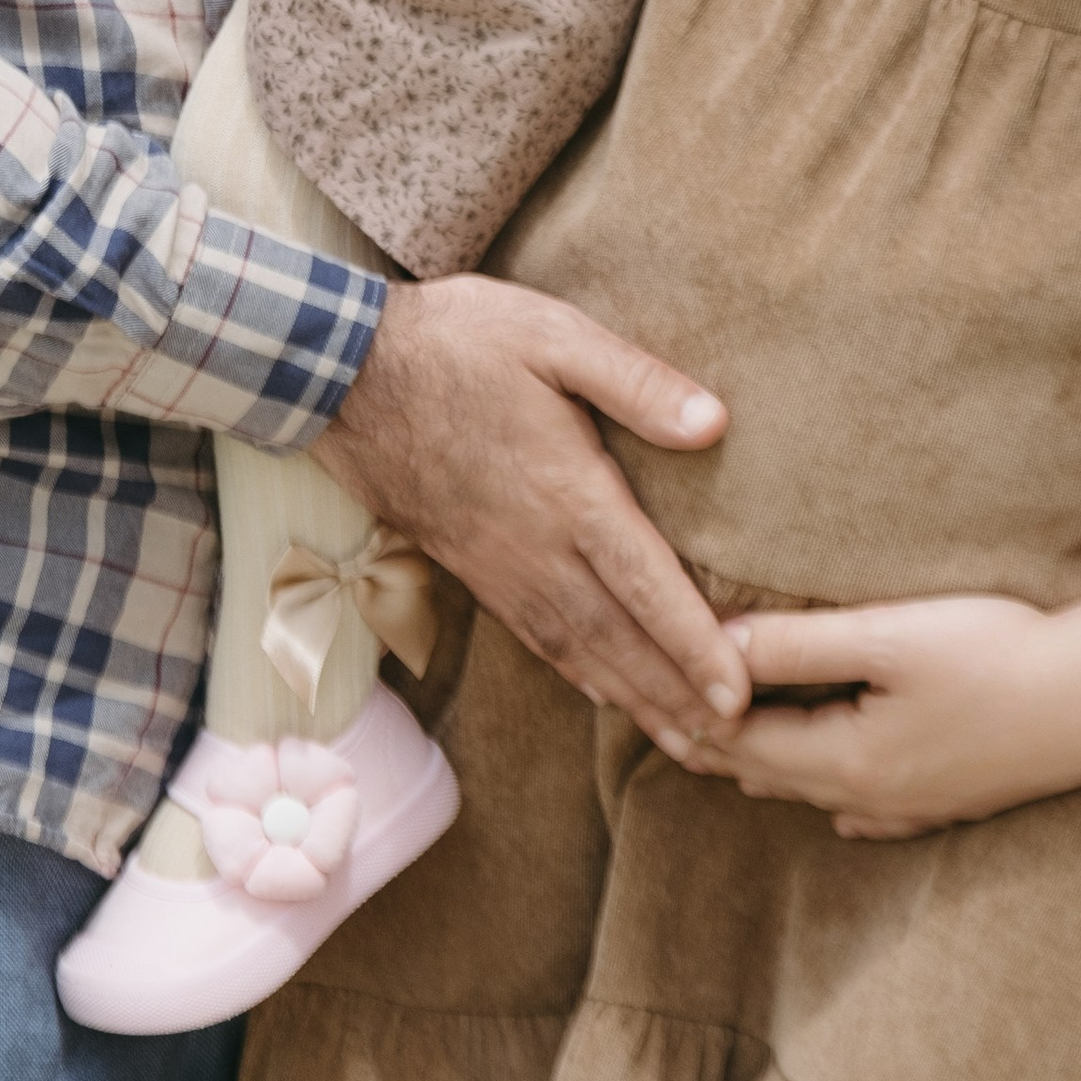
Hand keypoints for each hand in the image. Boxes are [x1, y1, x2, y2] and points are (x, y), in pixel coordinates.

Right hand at [317, 278, 749, 757]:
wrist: (342, 372)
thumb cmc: (454, 343)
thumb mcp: (551, 335)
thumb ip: (634, 381)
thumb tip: (714, 423)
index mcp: (567, 491)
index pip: (644, 584)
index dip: (694, 644)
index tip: (738, 694)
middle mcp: (535, 545)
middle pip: (617, 638)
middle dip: (676, 695)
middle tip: (733, 744)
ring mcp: (498, 563)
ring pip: (577, 650)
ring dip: (635, 698)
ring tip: (683, 740)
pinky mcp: (468, 565)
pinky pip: (534, 636)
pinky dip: (578, 674)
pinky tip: (603, 691)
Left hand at [689, 538, 1080, 838]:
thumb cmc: (1003, 654)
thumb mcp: (889, 637)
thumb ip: (798, 643)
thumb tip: (714, 645)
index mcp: (845, 760)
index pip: (733, 742)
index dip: (679, 712)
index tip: (630, 682)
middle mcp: (871, 797)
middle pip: (765, 771)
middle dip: (708, 740)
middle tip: (651, 708)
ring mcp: (917, 806)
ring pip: (814, 789)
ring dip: (763, 760)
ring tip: (718, 735)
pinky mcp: (956, 798)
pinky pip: (874, 809)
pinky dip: (833, 787)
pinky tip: (833, 793)